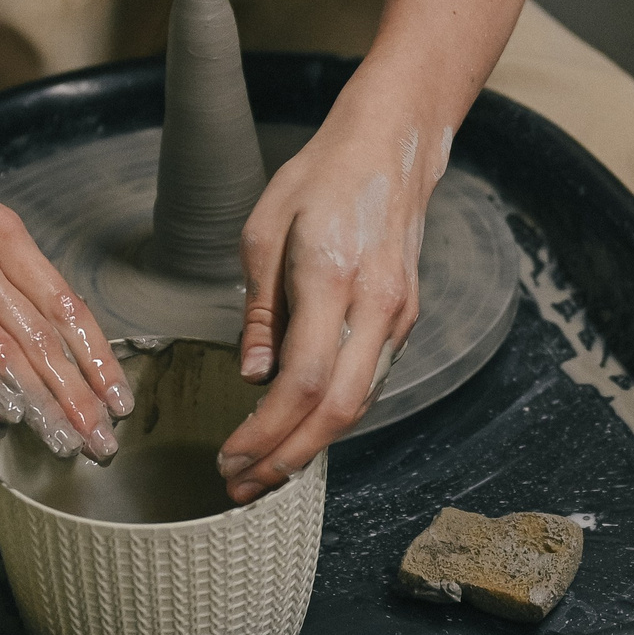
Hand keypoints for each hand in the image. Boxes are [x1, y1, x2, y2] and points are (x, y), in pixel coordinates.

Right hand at [0, 128, 130, 457]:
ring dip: (37, 400)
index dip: (96, 358)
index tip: (119, 398)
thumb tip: (45, 306)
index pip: (65, 305)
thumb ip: (6, 258)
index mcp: (0, 233)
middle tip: (102, 440)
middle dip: (77, 394)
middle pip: (39, 337)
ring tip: (64, 439)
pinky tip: (3, 412)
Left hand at [217, 96, 438, 502]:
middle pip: (339, 410)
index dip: (265, 432)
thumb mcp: (264, 231)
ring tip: (265, 470)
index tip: (228, 456)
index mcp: (332, 279)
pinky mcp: (405, 318)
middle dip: (289, 459)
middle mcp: (376, 305)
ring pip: (359, 403)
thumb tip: (255, 377)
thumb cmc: (320, 179)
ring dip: (312, 445)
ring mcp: (398, 315)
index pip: (302, 382)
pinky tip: (300, 429)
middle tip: (243, 486)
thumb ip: (260, 311)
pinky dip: (333, 415)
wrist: (390, 148)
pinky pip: (368, 380)